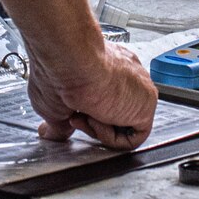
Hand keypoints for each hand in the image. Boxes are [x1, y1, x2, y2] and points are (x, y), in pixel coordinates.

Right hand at [28, 43, 157, 148]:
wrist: (70, 60)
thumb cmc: (58, 71)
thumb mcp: (52, 103)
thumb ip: (59, 122)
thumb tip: (51, 132)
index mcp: (106, 67)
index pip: (104, 98)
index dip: (84, 113)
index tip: (69, 113)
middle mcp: (125, 74)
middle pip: (114, 112)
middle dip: (91, 121)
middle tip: (74, 116)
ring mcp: (138, 87)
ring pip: (124, 125)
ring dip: (99, 129)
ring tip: (84, 115)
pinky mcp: (147, 103)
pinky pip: (134, 136)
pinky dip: (112, 138)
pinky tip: (98, 121)